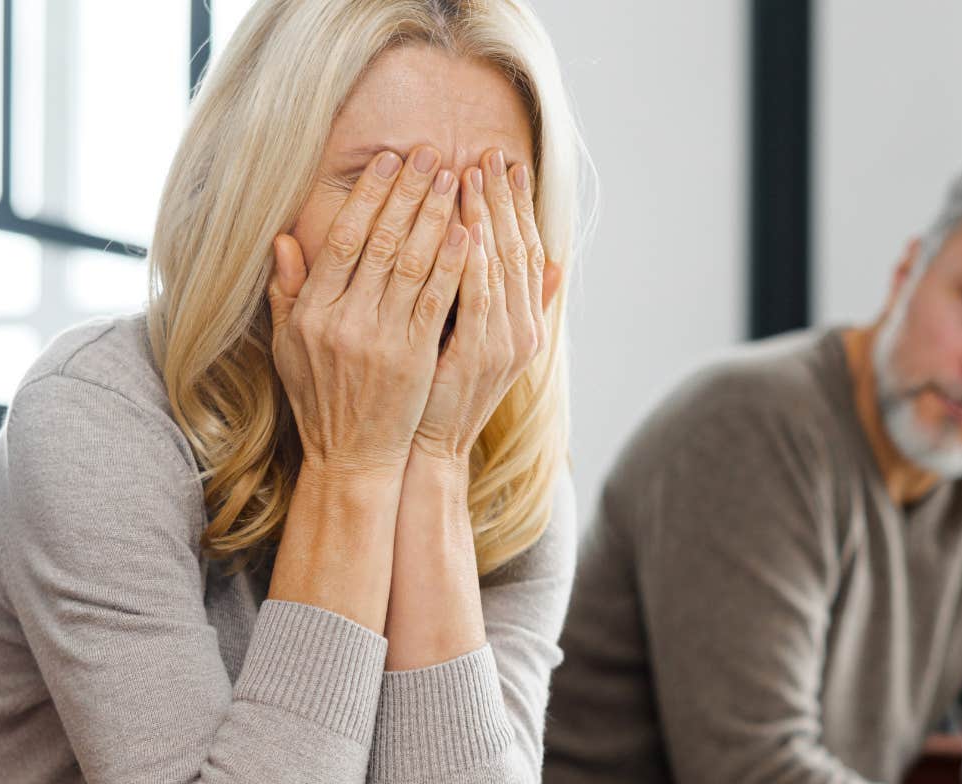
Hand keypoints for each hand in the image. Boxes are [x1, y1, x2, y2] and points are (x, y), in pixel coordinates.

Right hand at [268, 146, 470, 476]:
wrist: (351, 458)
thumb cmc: (321, 399)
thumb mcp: (288, 347)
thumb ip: (286, 292)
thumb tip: (282, 239)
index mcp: (311, 312)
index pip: (343, 239)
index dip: (369, 196)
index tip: (388, 161)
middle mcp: (342, 321)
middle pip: (381, 242)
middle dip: (408, 192)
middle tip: (430, 153)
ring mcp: (379, 340)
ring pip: (413, 264)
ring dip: (436, 216)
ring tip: (455, 178)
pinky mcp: (414, 359)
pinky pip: (437, 301)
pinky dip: (453, 264)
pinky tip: (468, 232)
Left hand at [411, 148, 564, 464]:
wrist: (429, 452)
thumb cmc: (438, 395)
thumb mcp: (472, 344)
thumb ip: (492, 300)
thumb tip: (532, 263)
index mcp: (521, 323)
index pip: (523, 249)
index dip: (514, 205)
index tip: (502, 164)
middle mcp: (521, 330)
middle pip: (516, 248)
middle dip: (502, 199)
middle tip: (490, 153)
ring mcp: (502, 344)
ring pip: (499, 265)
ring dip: (488, 216)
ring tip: (473, 173)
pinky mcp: (476, 357)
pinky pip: (477, 296)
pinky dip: (474, 259)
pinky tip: (465, 225)